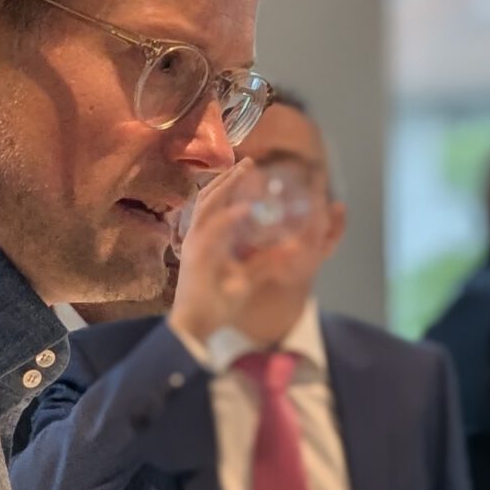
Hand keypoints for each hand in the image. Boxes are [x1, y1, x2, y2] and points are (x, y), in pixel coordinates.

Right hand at [167, 167, 304, 347]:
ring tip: (245, 170)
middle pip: (209, 197)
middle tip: (250, 161)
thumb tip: (293, 249)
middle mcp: (198, 237)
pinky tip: (247, 207)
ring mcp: (195, 245)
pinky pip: (213, 230)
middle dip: (228, 177)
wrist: (196, 328)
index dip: (228, 185)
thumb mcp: (247, 279)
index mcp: (207, 239)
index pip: (215, 204)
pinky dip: (230, 217)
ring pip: (208, 205)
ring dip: (227, 186)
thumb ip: (266, 262)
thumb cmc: (216, 304)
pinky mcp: (197, 257)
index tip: (248, 170)